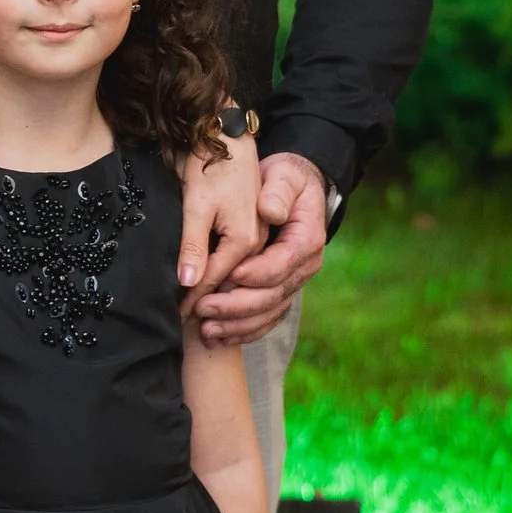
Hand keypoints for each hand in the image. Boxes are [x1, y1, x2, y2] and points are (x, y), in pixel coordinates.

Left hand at [176, 117, 263, 317]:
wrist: (244, 147)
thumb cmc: (219, 168)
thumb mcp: (201, 200)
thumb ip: (197, 240)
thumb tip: (190, 279)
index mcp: (258, 236)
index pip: (231, 277)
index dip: (205, 297)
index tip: (182, 312)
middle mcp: (278, 251)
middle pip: (256, 297)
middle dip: (226, 314)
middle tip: (193, 324)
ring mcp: (283, 258)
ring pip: (270, 304)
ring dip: (240, 323)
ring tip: (208, 334)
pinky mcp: (279, 260)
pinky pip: (274, 300)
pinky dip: (253, 318)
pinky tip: (230, 329)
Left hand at [193, 152, 329, 345]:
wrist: (292, 190)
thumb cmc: (283, 180)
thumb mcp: (283, 175)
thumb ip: (277, 192)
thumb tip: (270, 212)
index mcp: (307, 239)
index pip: (282, 263)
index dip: (257, 273)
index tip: (228, 275)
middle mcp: (305, 267)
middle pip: (274, 296)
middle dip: (238, 306)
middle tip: (204, 308)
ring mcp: (293, 283)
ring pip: (269, 313)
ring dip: (237, 325)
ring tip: (206, 329)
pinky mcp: (280, 292)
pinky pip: (265, 319)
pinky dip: (243, 331)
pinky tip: (218, 337)